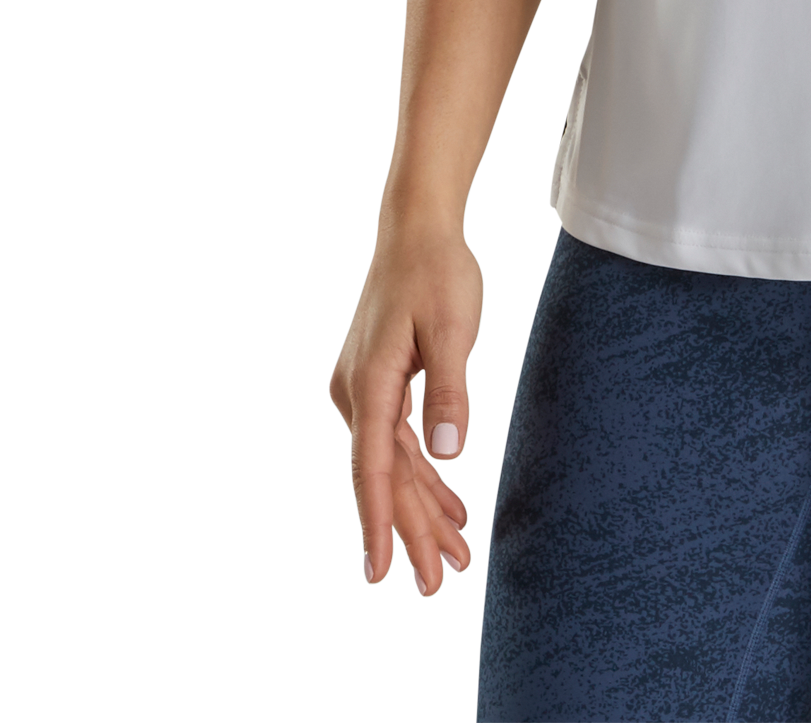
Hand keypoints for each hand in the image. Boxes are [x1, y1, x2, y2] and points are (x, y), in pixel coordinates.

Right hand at [330, 222, 483, 593]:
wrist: (416, 230)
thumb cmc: (436, 271)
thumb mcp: (452, 327)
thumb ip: (449, 390)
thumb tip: (447, 452)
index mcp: (372, 383)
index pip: (375, 468)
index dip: (380, 522)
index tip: (383, 570)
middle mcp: (358, 392)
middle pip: (385, 476)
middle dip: (412, 529)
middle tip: (436, 579)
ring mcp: (365, 390)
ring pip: (393, 463)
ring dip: (421, 507)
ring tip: (451, 553)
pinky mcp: (379, 384)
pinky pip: (398, 441)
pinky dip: (422, 473)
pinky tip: (445, 501)